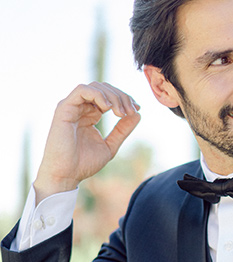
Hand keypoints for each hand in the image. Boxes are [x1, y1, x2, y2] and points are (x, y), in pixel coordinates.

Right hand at [33, 82, 140, 201]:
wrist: (66, 175)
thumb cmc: (83, 164)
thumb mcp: (110, 145)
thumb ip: (122, 130)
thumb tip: (138, 114)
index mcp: (90, 115)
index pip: (109, 97)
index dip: (125, 99)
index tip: (137, 109)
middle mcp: (81, 108)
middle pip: (104, 89)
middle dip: (121, 97)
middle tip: (131, 110)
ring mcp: (72, 107)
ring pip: (95, 87)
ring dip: (112, 96)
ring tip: (120, 112)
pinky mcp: (64, 108)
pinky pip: (82, 90)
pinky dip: (98, 95)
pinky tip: (107, 108)